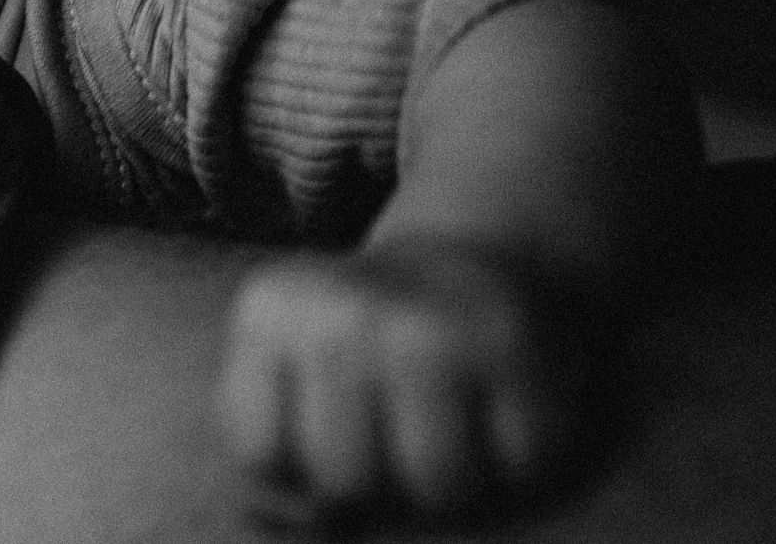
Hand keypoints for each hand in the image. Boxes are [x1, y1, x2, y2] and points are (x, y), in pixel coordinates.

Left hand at [216, 238, 592, 525]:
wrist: (471, 259)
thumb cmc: (366, 342)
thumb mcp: (292, 369)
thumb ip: (272, 452)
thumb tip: (284, 519)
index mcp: (269, 310)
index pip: (260, 457)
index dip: (297, 472)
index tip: (325, 433)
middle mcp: (344, 308)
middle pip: (344, 479)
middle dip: (375, 486)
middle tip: (393, 436)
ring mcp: (429, 322)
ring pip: (435, 485)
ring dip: (449, 485)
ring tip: (445, 431)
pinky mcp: (511, 342)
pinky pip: (516, 467)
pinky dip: (515, 462)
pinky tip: (497, 410)